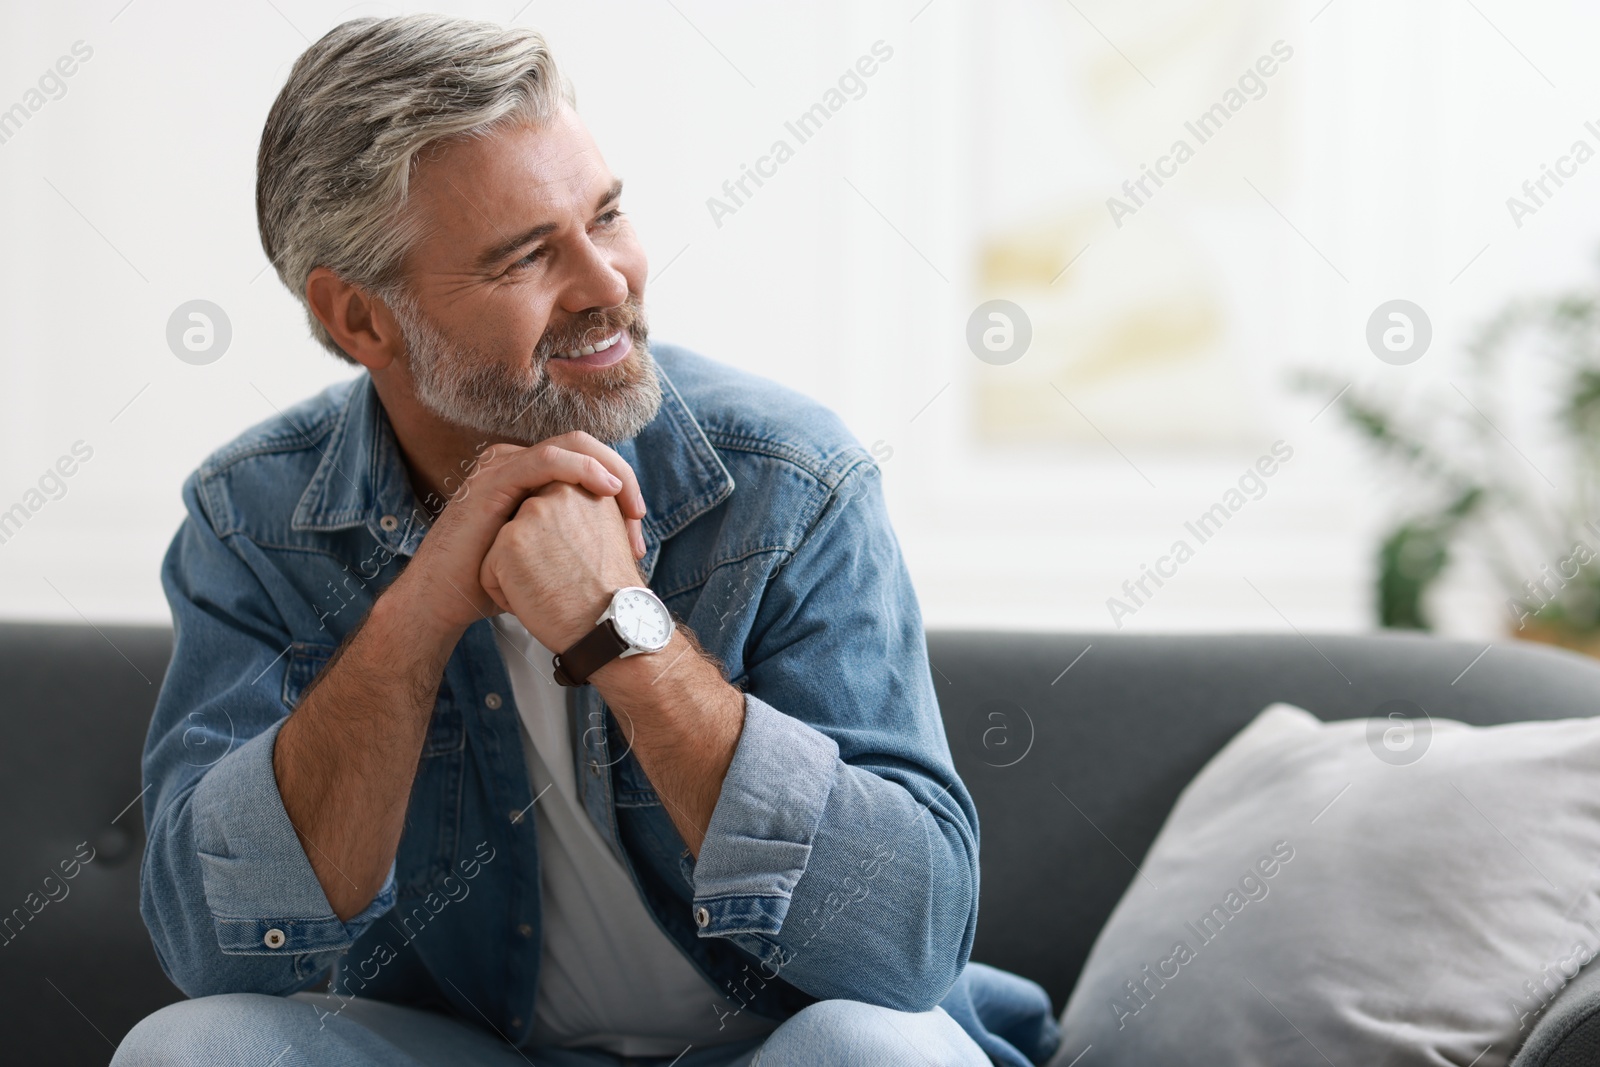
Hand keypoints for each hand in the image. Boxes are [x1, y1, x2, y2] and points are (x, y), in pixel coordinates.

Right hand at [393, 433, 646, 634]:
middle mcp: (517, 462)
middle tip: (639, 519)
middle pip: (586, 448)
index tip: (636, 537)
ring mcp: (504, 465)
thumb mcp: (543, 555)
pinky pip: (548, 459)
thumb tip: (617, 548)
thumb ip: (572, 539)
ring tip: (632, 510)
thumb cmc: (492, 583)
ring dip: (612, 474)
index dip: (622, 492)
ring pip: (574, 446)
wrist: (443, 600)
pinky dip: (584, 468)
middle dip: (623, 480)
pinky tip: (608, 490)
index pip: (589, 463)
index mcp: (530, 476)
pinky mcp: (495, 477)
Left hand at [479, 481, 645, 652]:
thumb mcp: (607, 532)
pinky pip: (489, 572)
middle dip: (536, 556)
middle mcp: (557, 491)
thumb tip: (557, 517)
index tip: (576, 566)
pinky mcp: (509, 541)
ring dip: (521, 574)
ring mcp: (531, 514)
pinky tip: (537, 600)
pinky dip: (506, 594)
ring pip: (503, 549)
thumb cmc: (610, 590)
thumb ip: (581, 511)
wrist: (612, 624)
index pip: (544, 513)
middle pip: (523, 528)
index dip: (553, 546)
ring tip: (553, 588)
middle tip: (566, 578)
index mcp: (582, 486)